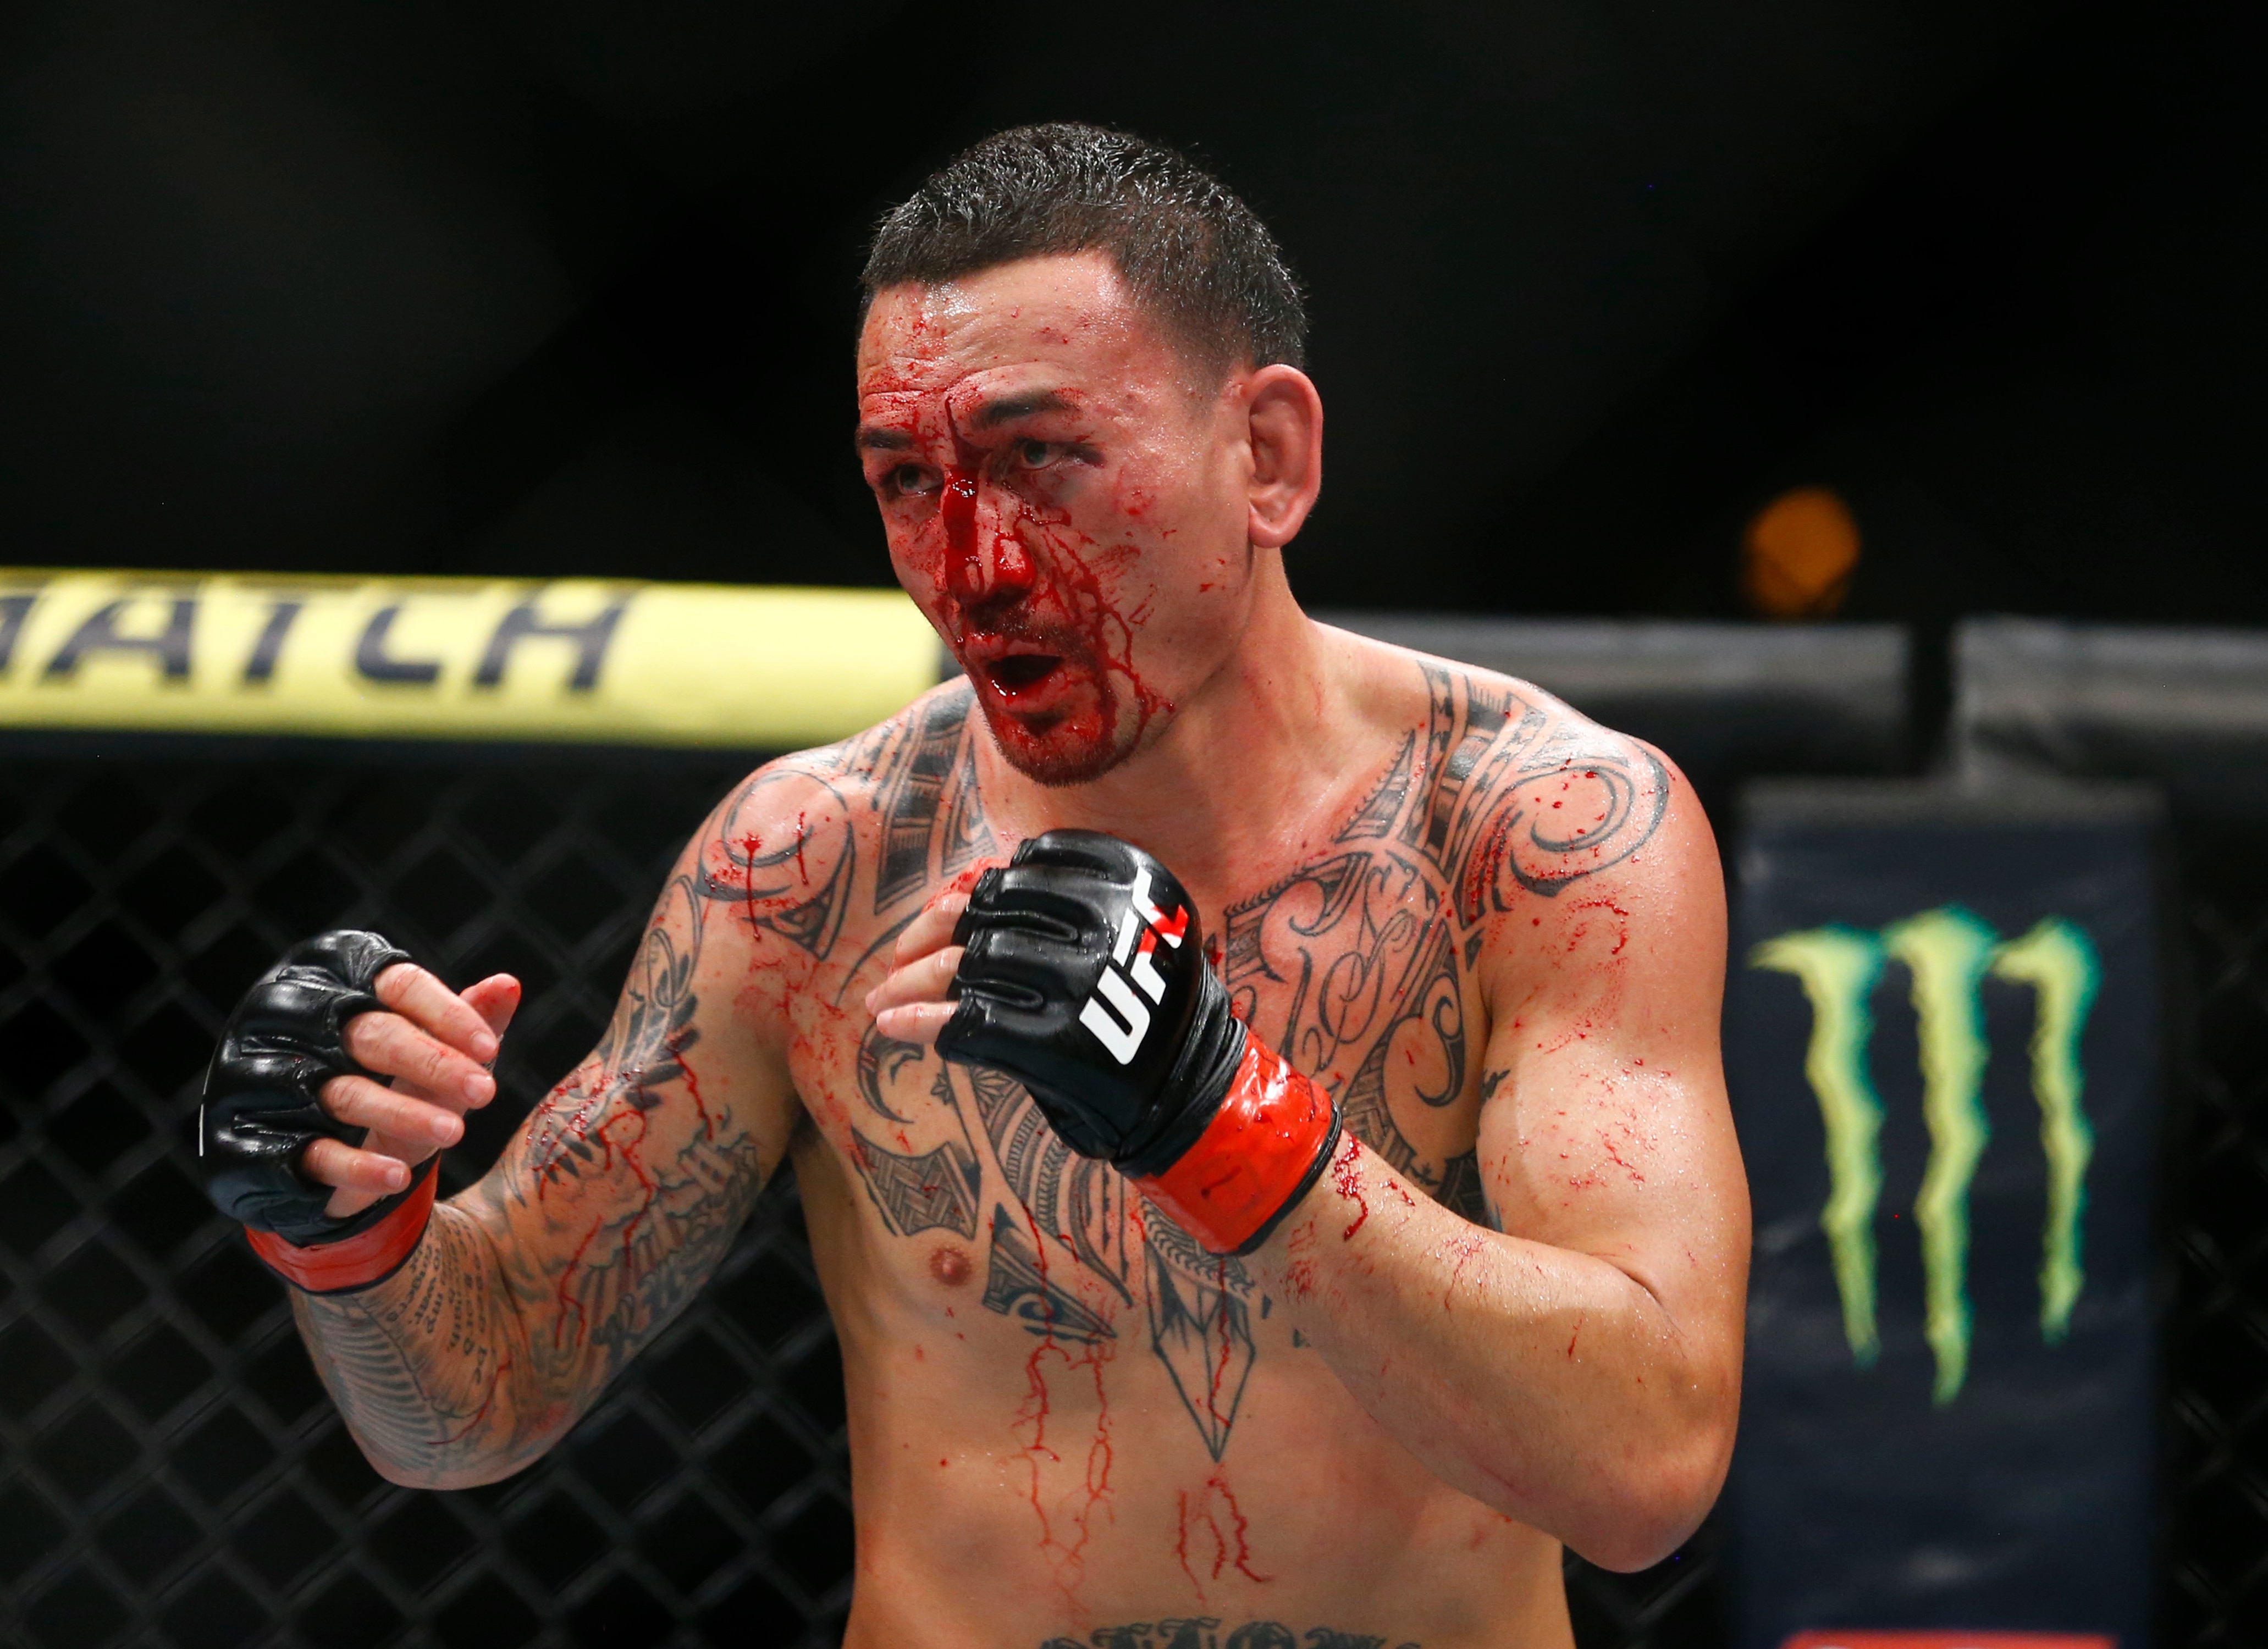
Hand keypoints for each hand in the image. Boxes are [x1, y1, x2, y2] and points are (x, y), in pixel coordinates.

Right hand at [199, 931, 519, 1244]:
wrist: (326, 1161)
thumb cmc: (392, 1084)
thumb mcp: (435, 1052)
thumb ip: (470, 1019)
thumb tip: (508, 984)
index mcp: (338, 981)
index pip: (397, 985)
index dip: (446, 1014)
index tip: (490, 1048)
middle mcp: (291, 1022)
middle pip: (371, 1034)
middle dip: (433, 1063)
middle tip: (485, 1092)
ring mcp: (265, 1081)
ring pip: (343, 1094)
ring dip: (405, 1114)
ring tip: (456, 1132)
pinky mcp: (252, 1143)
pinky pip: (311, 1154)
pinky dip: (359, 1166)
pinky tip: (400, 1176)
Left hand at [869, 831, 1339, 1252]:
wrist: (1189, 1094)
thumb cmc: (1145, 1009)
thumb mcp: (1127, 932)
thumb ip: (1061, 907)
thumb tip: (954, 901)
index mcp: (1133, 878)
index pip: (1029, 868)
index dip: (975, 891)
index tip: (945, 915)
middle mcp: (1111, 923)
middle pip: (989, 912)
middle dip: (929, 935)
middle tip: (897, 957)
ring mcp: (1085, 982)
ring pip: (969, 965)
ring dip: (911, 980)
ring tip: (883, 996)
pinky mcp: (1060, 1044)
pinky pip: (970, 1022)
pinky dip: (922, 1021)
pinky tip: (894, 1024)